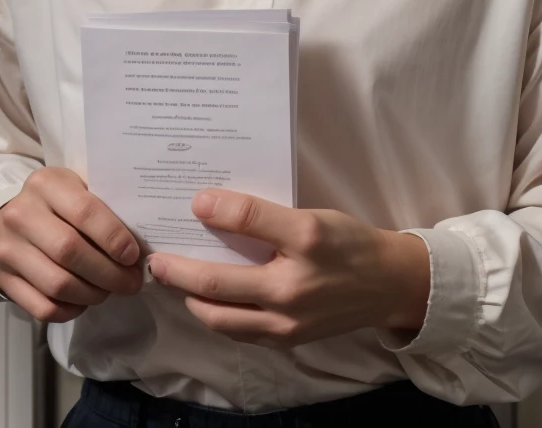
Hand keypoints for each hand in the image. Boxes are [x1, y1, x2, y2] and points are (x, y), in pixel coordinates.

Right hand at [0, 166, 143, 322]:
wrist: (7, 219)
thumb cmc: (56, 203)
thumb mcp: (76, 187)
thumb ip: (103, 204)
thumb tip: (141, 239)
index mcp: (45, 184)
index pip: (85, 212)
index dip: (113, 238)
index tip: (133, 255)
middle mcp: (21, 214)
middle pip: (70, 252)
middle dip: (108, 273)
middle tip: (130, 282)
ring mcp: (7, 249)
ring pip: (57, 284)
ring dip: (92, 294)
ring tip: (109, 291)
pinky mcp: (2, 279)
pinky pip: (41, 307)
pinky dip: (69, 311)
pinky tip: (83, 301)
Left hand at [146, 188, 430, 349]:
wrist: (386, 285)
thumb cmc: (348, 243)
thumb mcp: (312, 217)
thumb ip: (262, 214)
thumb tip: (209, 206)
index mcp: (303, 243)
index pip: (249, 220)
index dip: (217, 209)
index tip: (192, 200)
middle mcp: (292, 290)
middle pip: (219, 285)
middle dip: (180, 273)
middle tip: (156, 262)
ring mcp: (286, 324)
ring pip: (222, 317)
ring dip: (192, 300)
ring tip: (174, 281)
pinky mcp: (286, 341)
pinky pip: (239, 331)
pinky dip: (215, 316)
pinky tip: (205, 299)